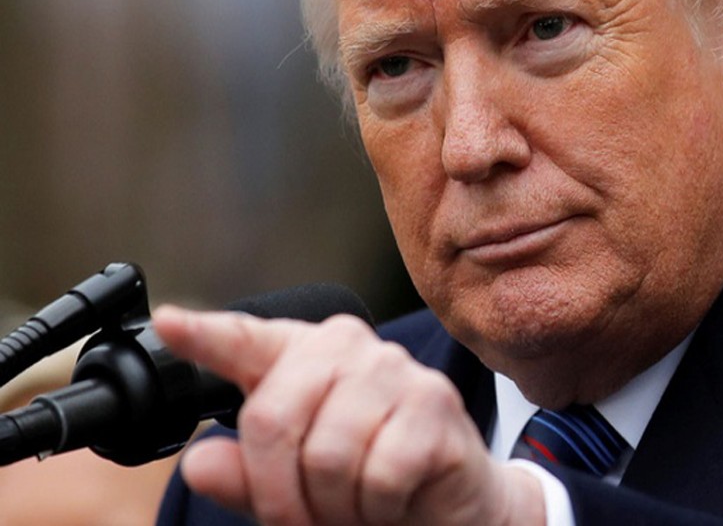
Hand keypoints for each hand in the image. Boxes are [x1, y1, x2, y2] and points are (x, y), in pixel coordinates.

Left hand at [153, 307, 544, 525]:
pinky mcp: (434, 401)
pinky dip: (378, 507)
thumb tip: (200, 463)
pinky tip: (393, 498)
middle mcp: (348, 348)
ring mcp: (394, 370)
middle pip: (272, 419)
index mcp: (304, 357)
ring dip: (337, 505)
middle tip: (306, 518)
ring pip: (327, 454)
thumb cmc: (366, 484)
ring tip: (356, 504)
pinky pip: (379, 472)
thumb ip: (247, 476)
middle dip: (281, 492)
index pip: (246, 341)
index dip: (205, 334)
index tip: (169, 321)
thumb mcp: (297, 489)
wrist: (448, 503)